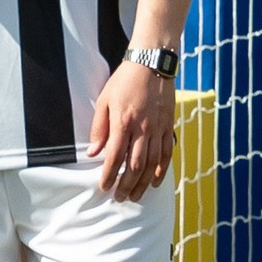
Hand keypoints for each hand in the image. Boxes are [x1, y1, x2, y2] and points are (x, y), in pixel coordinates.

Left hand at [86, 63, 176, 202]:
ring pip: (151, 164)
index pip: (115, 157)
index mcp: (123, 122)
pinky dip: (162, 170)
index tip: (104, 187)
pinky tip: (156, 182)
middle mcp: (142, 128)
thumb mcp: (104, 100)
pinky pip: (166, 153)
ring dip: (143, 183)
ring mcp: (157, 128)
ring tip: (135, 196)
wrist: (151, 64)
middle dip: (126, 185)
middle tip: (119, 198)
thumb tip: (93, 152)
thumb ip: (99, 128)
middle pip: (134, 165)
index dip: (109, 175)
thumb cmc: (124, 81)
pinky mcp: (168, 126)